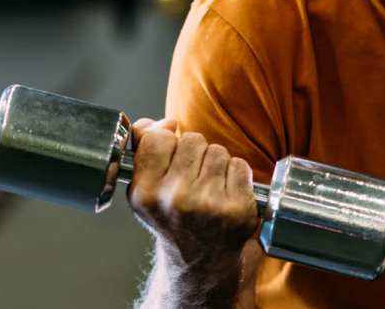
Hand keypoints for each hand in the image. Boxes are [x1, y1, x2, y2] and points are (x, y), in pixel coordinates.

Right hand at [127, 118, 258, 266]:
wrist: (198, 261)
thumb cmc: (172, 217)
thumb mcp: (146, 188)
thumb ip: (145, 148)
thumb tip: (163, 123)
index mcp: (145, 193)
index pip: (158, 138)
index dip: (167, 142)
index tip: (170, 158)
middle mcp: (175, 199)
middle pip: (192, 139)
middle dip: (194, 153)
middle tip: (192, 179)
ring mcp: (209, 205)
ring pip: (218, 151)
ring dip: (216, 164)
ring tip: (209, 188)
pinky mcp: (238, 209)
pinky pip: (240, 165)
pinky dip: (236, 175)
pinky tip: (225, 194)